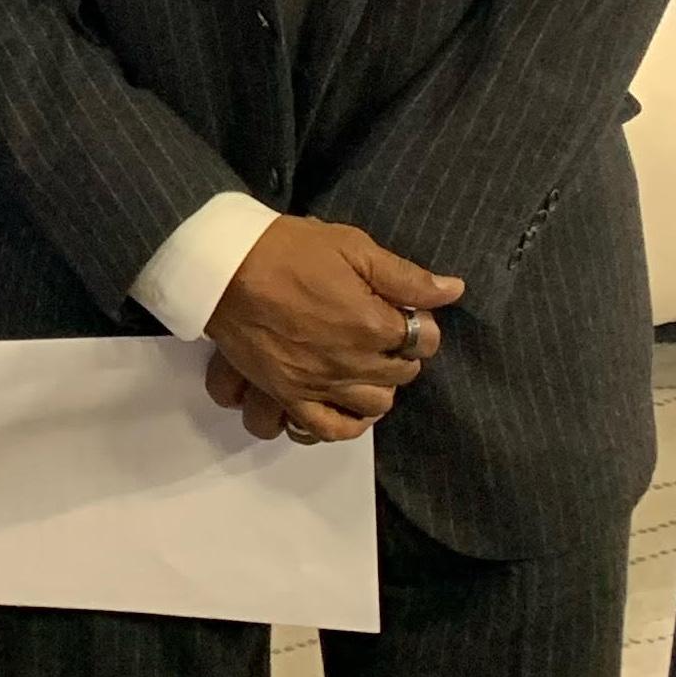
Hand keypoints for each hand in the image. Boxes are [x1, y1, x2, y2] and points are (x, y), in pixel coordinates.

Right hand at [203, 214, 459, 441]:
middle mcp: (352, 363)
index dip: (419, 321)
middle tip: (378, 329)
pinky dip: (346, 424)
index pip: (424, 339)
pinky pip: (328, 429)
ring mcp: (320, 384)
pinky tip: (347, 404)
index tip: (401, 308)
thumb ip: (405, 276)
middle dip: (398, 350)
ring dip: (377, 385)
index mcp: (373, 324)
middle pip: (401, 373)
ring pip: (374, 404)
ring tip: (362, 363)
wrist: (222, 268)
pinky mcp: (289, 395)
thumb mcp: (351, 247)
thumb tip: (453, 290)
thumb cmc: (287, 250)